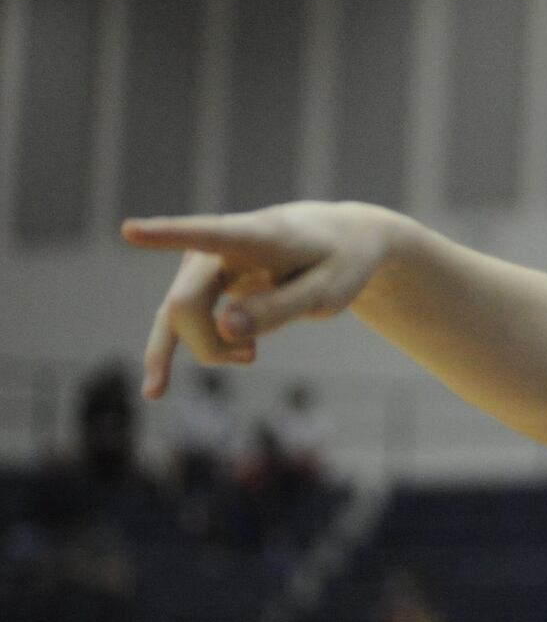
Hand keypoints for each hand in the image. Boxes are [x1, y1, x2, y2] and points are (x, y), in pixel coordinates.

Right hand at [121, 201, 399, 399]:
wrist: (343, 241)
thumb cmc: (340, 263)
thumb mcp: (328, 292)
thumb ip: (280, 309)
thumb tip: (224, 329)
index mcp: (256, 236)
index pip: (208, 234)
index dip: (166, 234)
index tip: (128, 230)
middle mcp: (218, 246)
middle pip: (186, 304)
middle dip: (209, 344)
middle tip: (252, 357)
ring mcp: (204, 263)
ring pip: (177, 316)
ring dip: (205, 349)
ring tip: (249, 358)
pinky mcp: (202, 282)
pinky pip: (176, 320)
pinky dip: (170, 351)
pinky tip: (156, 390)